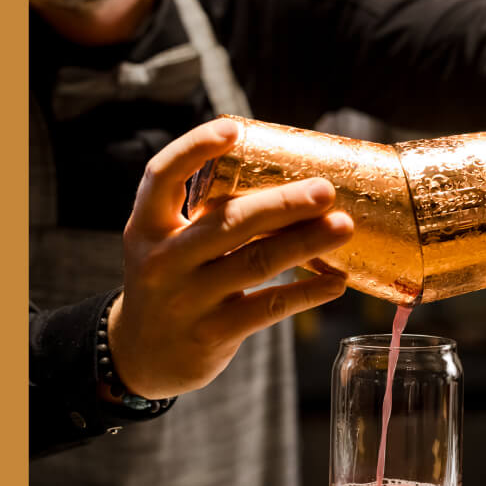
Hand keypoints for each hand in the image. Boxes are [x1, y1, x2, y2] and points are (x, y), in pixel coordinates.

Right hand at [107, 117, 353, 398]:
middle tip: (325, 190)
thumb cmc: (172, 284)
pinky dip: (307, 293)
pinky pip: (269, 307)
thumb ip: (209, 216)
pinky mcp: (213, 333)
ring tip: (344, 227)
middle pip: (229, 221)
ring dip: (306, 243)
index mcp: (149, 226)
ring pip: (257, 262)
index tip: (233, 129)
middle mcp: (163, 260)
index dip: (195, 148)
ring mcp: (187, 299)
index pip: (162, 175)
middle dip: (283, 203)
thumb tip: (289, 180)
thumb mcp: (169, 244)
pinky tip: (337, 282)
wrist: (142, 357)